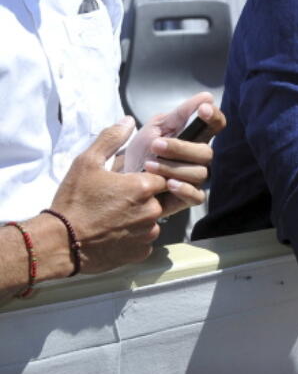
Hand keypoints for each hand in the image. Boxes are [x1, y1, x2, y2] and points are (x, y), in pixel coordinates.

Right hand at [49, 118, 167, 273]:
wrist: (59, 243)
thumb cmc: (73, 202)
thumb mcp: (86, 163)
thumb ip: (111, 139)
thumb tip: (128, 121)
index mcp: (144, 186)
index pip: (162, 175)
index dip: (147, 176)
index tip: (130, 180)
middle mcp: (152, 210)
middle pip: (159, 197)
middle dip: (143, 197)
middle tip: (118, 201)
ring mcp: (148, 233)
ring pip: (152, 219)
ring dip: (139, 217)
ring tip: (113, 217)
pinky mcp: (140, 252)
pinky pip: (144, 240)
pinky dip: (133, 237)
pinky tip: (114, 233)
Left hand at [121, 92, 225, 216]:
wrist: (120, 180)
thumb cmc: (140, 152)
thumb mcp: (155, 128)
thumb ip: (180, 114)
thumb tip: (207, 97)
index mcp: (194, 137)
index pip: (216, 125)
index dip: (213, 117)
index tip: (202, 110)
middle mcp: (199, 158)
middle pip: (206, 152)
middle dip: (181, 148)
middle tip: (155, 145)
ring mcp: (195, 178)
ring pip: (199, 173)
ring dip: (173, 168)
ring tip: (149, 166)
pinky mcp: (188, 198)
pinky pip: (197, 196)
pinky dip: (184, 189)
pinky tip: (168, 184)